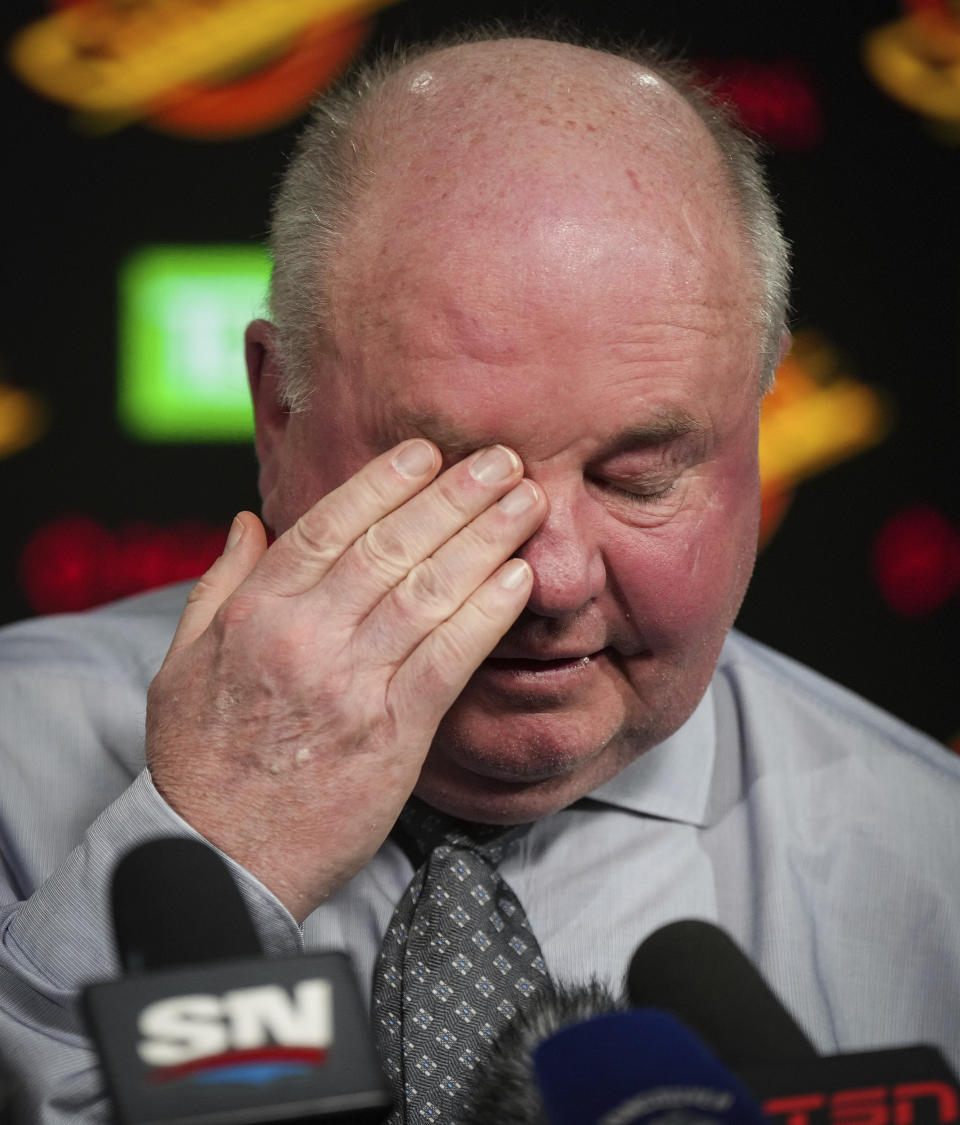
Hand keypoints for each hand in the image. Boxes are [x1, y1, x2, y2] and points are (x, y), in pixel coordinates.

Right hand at [146, 440, 545, 920]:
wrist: (223, 857)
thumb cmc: (202, 760)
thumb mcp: (182, 661)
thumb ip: (220, 584)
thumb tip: (247, 521)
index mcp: (255, 614)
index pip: (327, 526)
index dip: (384, 482)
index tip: (426, 453)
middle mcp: (305, 638)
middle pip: (391, 547)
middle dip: (454, 495)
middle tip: (500, 459)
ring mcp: (352, 685)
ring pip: (428, 592)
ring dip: (484, 540)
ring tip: (527, 503)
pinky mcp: (394, 734)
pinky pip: (450, 660)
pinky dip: (486, 615)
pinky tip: (519, 581)